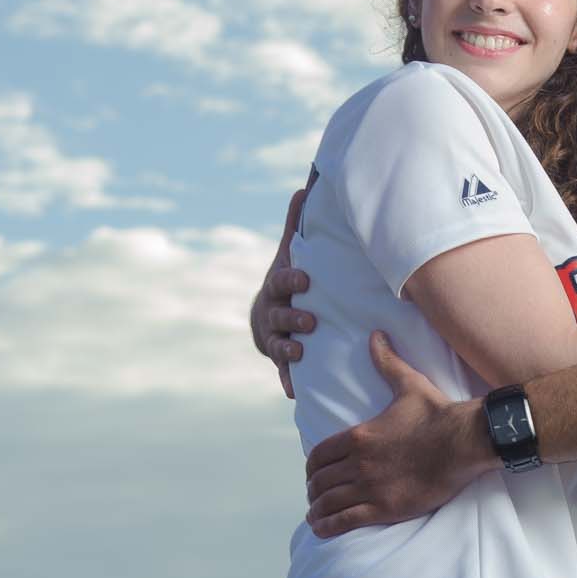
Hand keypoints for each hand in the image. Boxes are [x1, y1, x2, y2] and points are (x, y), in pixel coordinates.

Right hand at [249, 187, 313, 399]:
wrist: (267, 316)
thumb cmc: (288, 279)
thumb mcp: (290, 254)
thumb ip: (296, 226)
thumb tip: (303, 186)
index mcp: (277, 287)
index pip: (281, 281)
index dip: (291, 280)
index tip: (304, 279)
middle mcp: (271, 313)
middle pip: (279, 315)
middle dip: (292, 317)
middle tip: (309, 320)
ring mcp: (273, 338)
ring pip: (278, 345)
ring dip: (288, 350)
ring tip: (301, 353)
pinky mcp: (280, 361)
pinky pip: (282, 373)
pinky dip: (287, 381)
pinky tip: (293, 390)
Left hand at [305, 334, 490, 537]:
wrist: (463, 441)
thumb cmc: (437, 414)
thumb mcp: (408, 384)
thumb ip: (387, 362)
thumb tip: (375, 335)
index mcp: (359, 435)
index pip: (318, 455)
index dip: (311, 466)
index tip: (314, 472)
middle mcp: (358, 462)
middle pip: (319, 481)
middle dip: (313, 489)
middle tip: (316, 494)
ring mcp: (369, 487)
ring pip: (327, 502)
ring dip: (317, 510)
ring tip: (316, 515)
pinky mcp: (384, 508)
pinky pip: (343, 521)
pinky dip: (327, 527)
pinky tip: (322, 528)